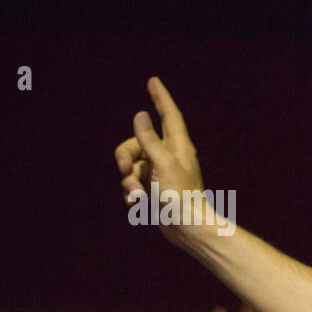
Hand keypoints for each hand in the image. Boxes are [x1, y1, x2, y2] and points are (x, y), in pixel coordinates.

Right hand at [115, 77, 206, 240]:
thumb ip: (149, 139)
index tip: (154, 81)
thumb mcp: (162, 165)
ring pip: (131, 164)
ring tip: (138, 194)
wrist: (186, 229)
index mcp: (178, 147)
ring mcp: (160, 173)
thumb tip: (141, 115)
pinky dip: (131, 191)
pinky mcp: (154, 188)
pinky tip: (137, 202)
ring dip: (128, 180)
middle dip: (125, 155)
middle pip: (137, 142)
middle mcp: (170, 157)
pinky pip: (133, 182)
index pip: (168, 115)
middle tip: (126, 169)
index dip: (160, 98)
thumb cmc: (180, 197)